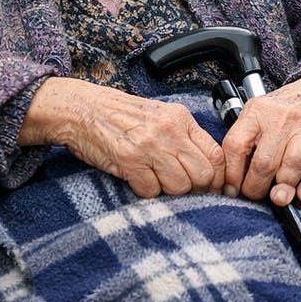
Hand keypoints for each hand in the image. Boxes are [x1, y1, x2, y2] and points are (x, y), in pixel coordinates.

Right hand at [19, 78, 224, 197]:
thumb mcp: (160, 116)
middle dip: (195, 189)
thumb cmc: (121, 115)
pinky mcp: (129, 160)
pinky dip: (146, 192)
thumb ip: (184, 136)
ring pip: (180, 187)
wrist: (83, 109)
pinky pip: (151, 191)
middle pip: (203, 175)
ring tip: (155, 180)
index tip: (211, 188)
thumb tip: (209, 168)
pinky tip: (137, 179)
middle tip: (180, 189)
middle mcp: (169, 131)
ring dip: (169, 192)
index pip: (216, 155)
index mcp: (180, 118)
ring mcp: (150, 146)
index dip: (217, 178)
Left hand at [220, 77, 300, 207]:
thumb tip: (232, 179)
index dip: (231, 174)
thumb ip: (245, 138)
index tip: (232, 189)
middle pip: (264, 163)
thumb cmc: (284, 108)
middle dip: (256, 188)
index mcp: (257, 111)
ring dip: (283, 189)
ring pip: (291, 166)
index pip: (236, 146)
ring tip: (277, 198)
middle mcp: (280, 119)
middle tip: (254, 196)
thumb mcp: (258, 111)